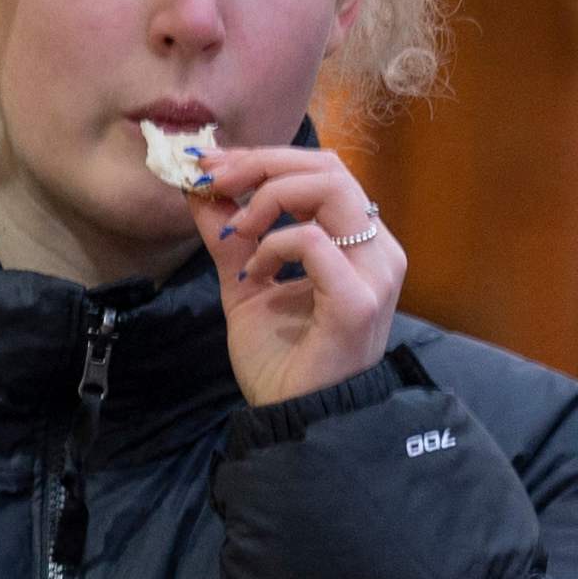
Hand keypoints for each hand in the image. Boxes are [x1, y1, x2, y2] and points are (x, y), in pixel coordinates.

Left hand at [191, 142, 403, 405]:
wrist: (293, 419)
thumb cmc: (281, 360)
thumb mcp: (246, 282)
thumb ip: (230, 236)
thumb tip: (199, 187)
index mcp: (360, 243)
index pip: (323, 171)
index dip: (265, 159)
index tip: (210, 165)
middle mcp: (378, 251)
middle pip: (328, 168)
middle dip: (262, 165)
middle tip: (213, 180)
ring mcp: (374, 275)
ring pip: (329, 189)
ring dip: (268, 196)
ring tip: (237, 228)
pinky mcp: (358, 301)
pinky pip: (312, 242)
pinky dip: (273, 245)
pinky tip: (254, 273)